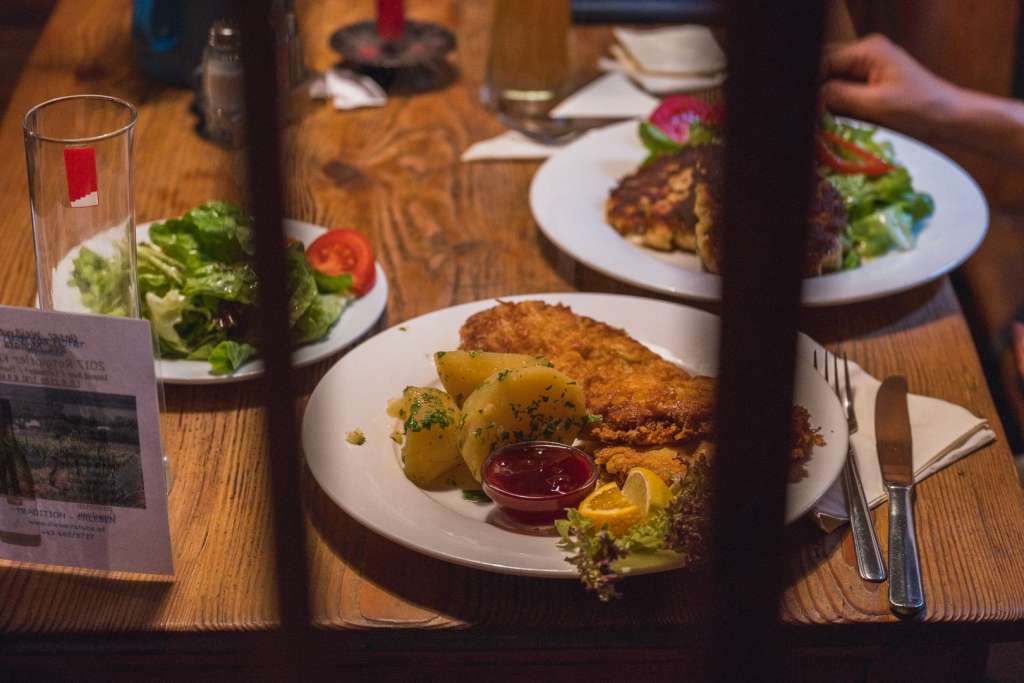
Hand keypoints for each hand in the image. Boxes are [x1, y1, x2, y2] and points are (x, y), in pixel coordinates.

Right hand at [821, 34, 961, 138]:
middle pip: (825, 67)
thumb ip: (839, 96)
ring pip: (831, 79)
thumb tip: (813, 97)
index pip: (823, 60)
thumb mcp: (875, 104)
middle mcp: (866, 53)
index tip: (808, 108)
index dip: (810, 83)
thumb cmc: (919, 109)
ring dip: (825, 99)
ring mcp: (868, 67)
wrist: (949, 117)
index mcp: (868, 51)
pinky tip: (832, 118)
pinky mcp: (871, 82)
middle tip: (813, 114)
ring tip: (821, 118)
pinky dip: (836, 104)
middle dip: (816, 91)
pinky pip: (843, 89)